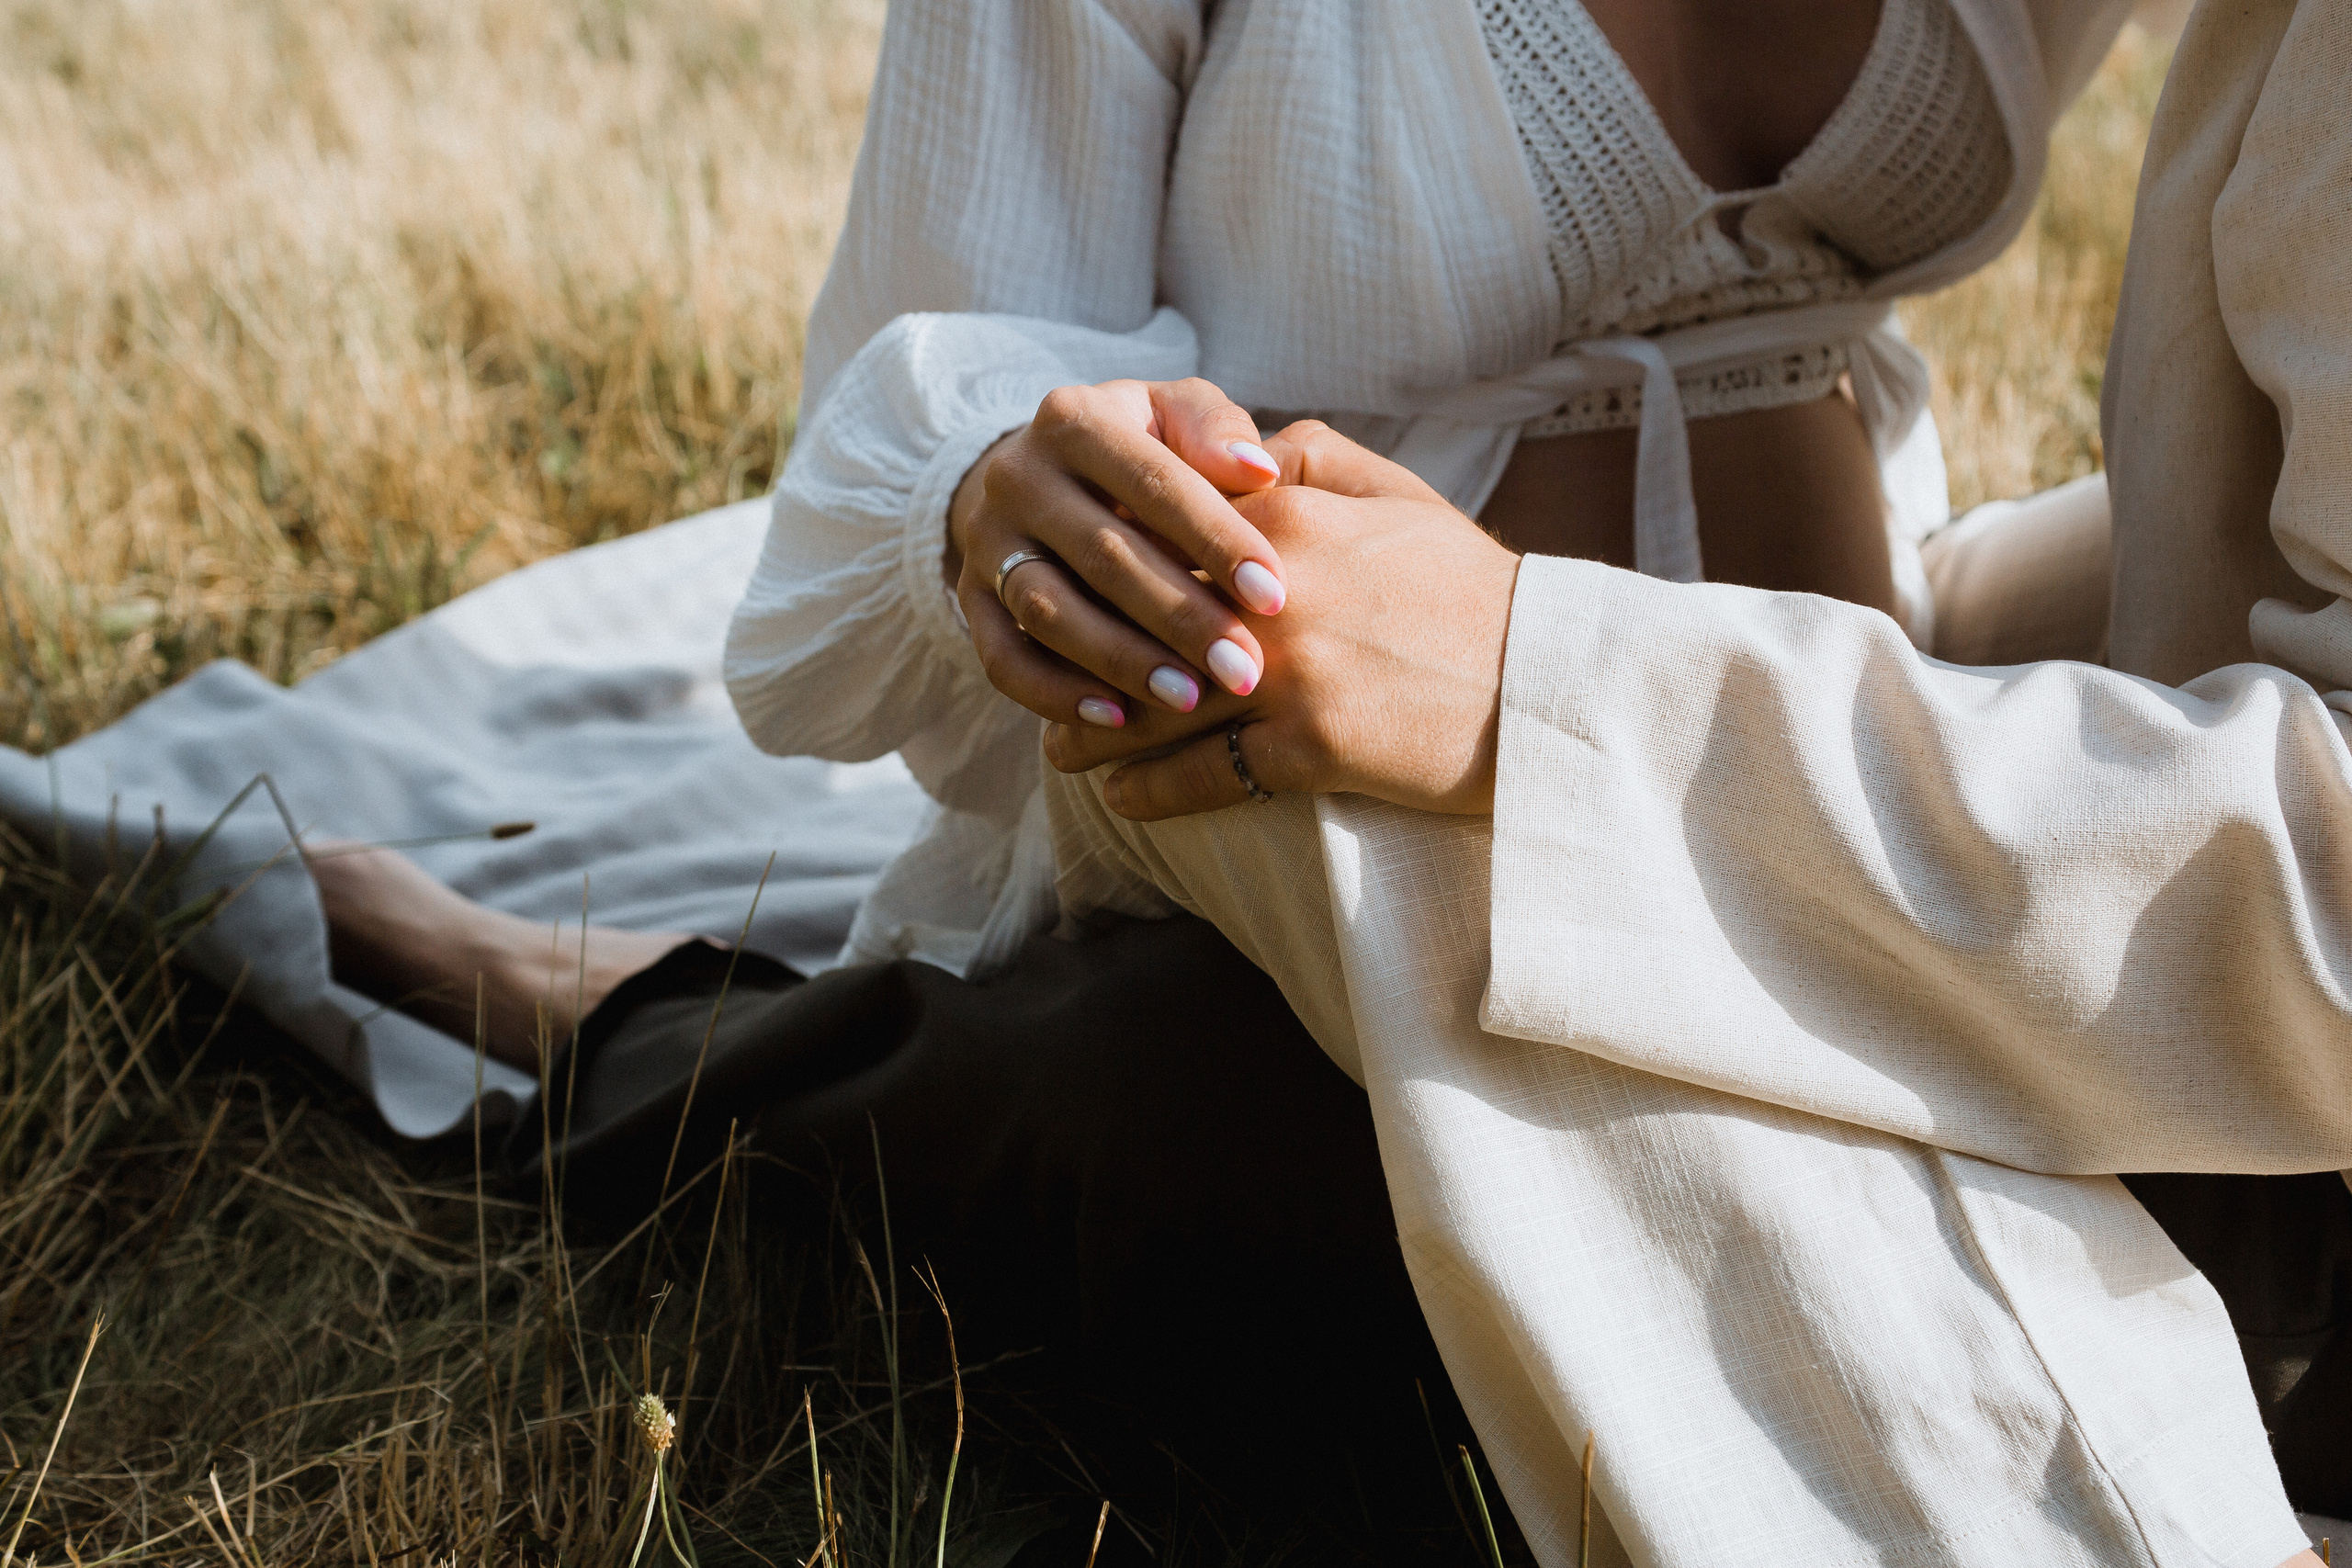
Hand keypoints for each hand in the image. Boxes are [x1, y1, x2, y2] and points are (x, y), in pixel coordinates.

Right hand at [948, 377, 1291, 730]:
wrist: (1043, 476)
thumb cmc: (1142, 448)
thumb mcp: (1176, 415)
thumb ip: (1216, 430)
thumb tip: (1259, 471)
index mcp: (1073, 419)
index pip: (1153, 482)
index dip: (1217, 541)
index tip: (1274, 597)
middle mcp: (1017, 476)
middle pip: (1102, 554)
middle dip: (1180, 617)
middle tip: (1244, 669)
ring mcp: (987, 541)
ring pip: (1049, 610)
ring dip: (1121, 661)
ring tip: (1189, 699)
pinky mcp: (971, 599)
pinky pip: (1003, 659)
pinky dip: (1055, 695)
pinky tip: (1117, 720)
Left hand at [1042, 422, 1521, 818]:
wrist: (1552, 682)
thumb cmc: (1476, 591)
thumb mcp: (1403, 498)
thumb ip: (1316, 458)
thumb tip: (1250, 449)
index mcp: (1292, 518)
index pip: (1163, 526)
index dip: (1107, 556)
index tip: (1068, 575)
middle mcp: (1276, 591)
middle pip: (1141, 619)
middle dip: (1084, 648)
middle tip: (1044, 671)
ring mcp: (1288, 673)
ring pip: (1156, 703)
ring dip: (1099, 729)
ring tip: (1063, 746)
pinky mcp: (1310, 748)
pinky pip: (1204, 774)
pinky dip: (1152, 791)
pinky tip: (1123, 800)